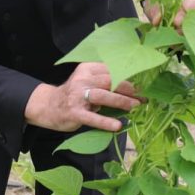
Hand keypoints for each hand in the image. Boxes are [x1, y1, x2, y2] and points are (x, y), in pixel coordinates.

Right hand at [24, 62, 142, 132]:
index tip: (145, 83)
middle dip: (130, 88)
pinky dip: (105, 122)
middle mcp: (82, 79)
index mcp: (87, 68)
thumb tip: (135, 87)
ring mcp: (77, 96)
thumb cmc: (75, 95)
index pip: (112, 69)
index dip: (130, 76)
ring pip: (102, 95)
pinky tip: (117, 126)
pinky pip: (92, 117)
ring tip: (136, 107)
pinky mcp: (74, 112)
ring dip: (121, 100)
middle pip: (110, 80)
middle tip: (144, 96)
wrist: (48, 106)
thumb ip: (106, 81)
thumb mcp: (88, 81)